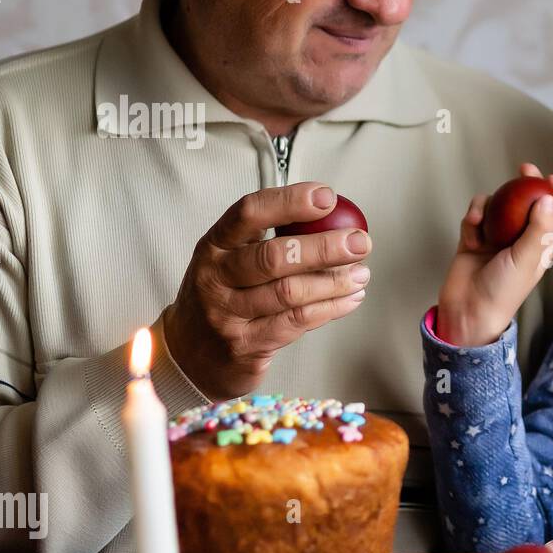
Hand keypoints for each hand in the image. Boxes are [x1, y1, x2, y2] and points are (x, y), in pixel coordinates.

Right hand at [163, 182, 370, 399]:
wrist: (191, 355)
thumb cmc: (222, 297)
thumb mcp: (230, 260)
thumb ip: (269, 239)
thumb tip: (330, 216)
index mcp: (214, 245)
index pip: (249, 214)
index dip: (289, 203)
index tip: (326, 197)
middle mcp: (216, 277)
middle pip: (273, 257)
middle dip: (323, 247)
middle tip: (360, 242)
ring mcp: (228, 314)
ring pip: (290, 293)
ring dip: (334, 282)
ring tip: (361, 273)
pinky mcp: (246, 345)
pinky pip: (297, 322)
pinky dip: (330, 308)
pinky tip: (350, 298)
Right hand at [435, 162, 552, 346]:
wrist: (469, 310)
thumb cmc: (504, 291)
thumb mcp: (527, 258)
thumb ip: (539, 228)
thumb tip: (548, 198)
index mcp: (540, 247)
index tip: (551, 178)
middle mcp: (520, 240)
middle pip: (527, 205)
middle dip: (525, 186)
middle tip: (524, 168)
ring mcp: (496, 239)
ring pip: (497, 207)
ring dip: (490, 206)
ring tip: (482, 219)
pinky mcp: (474, 239)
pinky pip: (475, 217)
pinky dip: (473, 218)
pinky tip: (472, 230)